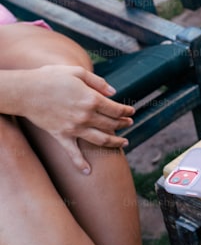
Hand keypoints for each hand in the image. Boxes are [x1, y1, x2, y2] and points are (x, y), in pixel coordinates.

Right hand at [18, 65, 134, 172]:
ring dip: (114, 142)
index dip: (126, 111)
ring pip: (100, 140)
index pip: (116, 109)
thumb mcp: (78, 73)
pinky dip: (80, 163)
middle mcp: (85, 116)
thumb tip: (114, 92)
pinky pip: (72, 153)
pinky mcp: (60, 136)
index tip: (132, 112)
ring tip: (124, 143)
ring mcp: (73, 128)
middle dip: (123, 124)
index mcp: (92, 99)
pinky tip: (87, 171)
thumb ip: (98, 82)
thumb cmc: (51, 78)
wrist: (25, 91)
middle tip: (129, 124)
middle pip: (111, 124)